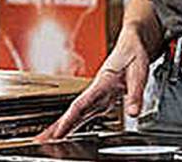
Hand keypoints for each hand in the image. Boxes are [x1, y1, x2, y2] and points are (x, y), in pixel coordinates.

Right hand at [35, 26, 152, 141]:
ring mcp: (100, 93)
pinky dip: (78, 121)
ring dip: (66, 126)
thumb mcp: (139, 72)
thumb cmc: (134, 52)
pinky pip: (89, 111)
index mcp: (102, 82)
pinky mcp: (104, 96)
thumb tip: (133, 114)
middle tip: (42, 141)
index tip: (58, 133)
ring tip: (52, 139)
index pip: (81, 104)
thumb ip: (135, 94)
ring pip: (80, 112)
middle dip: (59, 127)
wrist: (133, 40)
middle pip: (75, 112)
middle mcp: (98, 89)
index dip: (68, 120)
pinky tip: (73, 129)